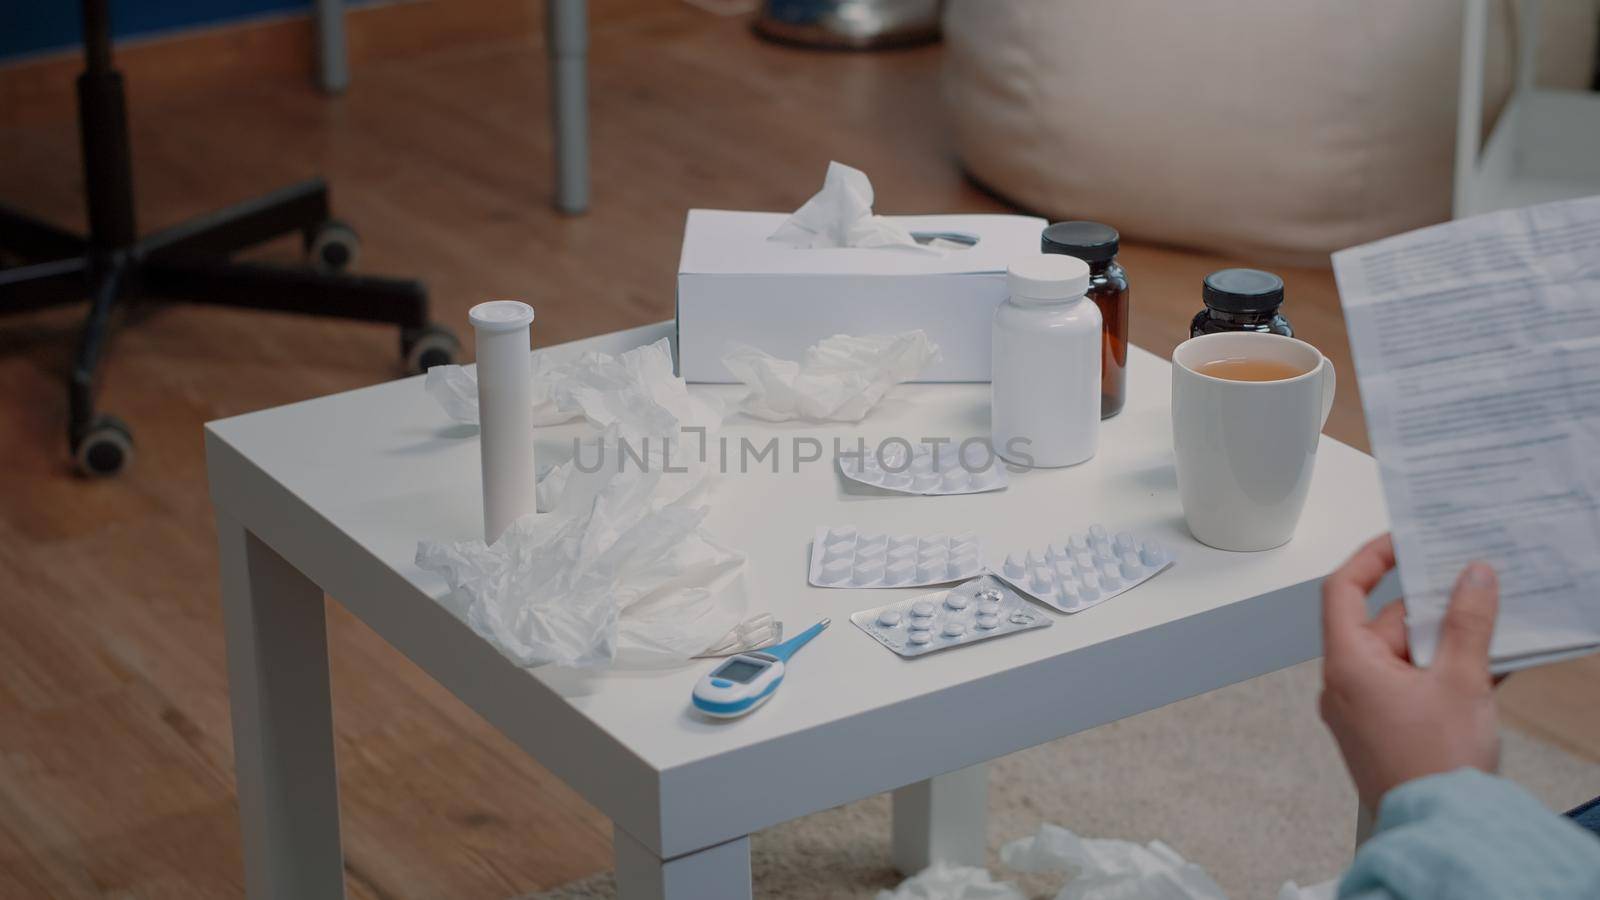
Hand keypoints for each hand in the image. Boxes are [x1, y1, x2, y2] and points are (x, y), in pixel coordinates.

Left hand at [1319, 534, 1501, 809]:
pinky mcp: (1383, 730)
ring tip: (1490, 627)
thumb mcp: (1461, 681)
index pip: (1342, 589)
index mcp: (1347, 664)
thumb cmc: (1437, 766)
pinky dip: (1442, 672)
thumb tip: (1473, 576)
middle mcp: (1344, 684)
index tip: (1404, 541)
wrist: (1442, 833)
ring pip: (1402, 656)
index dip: (1371, 558)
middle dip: (1429, 608)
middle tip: (1472, 586)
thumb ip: (1467, 622)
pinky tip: (1487, 666)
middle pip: (1382, 623)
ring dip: (1444, 642)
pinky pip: (1409, 685)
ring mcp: (1361, 710)